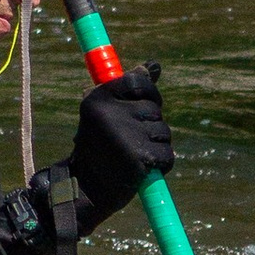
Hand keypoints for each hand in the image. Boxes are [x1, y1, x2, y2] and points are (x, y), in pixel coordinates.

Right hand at [65, 62, 173, 229]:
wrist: (87, 189)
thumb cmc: (99, 148)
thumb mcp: (107, 113)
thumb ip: (129, 89)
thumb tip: (154, 65)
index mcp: (98, 98)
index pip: (138, 81)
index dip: (149, 93)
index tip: (145, 105)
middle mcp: (109, 114)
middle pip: (154, 109)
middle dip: (151, 125)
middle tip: (131, 140)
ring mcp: (125, 136)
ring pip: (163, 131)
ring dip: (156, 145)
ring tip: (133, 156)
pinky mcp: (138, 158)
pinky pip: (166, 154)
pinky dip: (161, 164)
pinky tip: (143, 170)